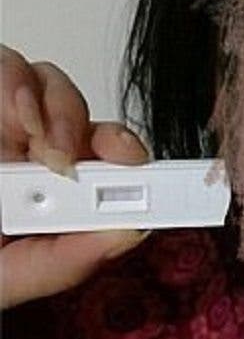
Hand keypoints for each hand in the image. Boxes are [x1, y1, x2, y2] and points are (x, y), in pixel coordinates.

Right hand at [0, 44, 150, 308]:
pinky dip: (14, 84)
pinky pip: (6, 61)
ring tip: (27, 138)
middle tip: (63, 154)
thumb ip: (66, 261)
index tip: (135, 161)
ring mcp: (0, 121)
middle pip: (76, 110)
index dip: (125, 150)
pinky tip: (12, 121)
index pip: (100, 156)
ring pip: (43, 78)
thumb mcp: (10, 277)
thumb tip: (133, 233)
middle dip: (80, 124)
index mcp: (46, 190)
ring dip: (44, 105)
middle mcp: (24, 149)